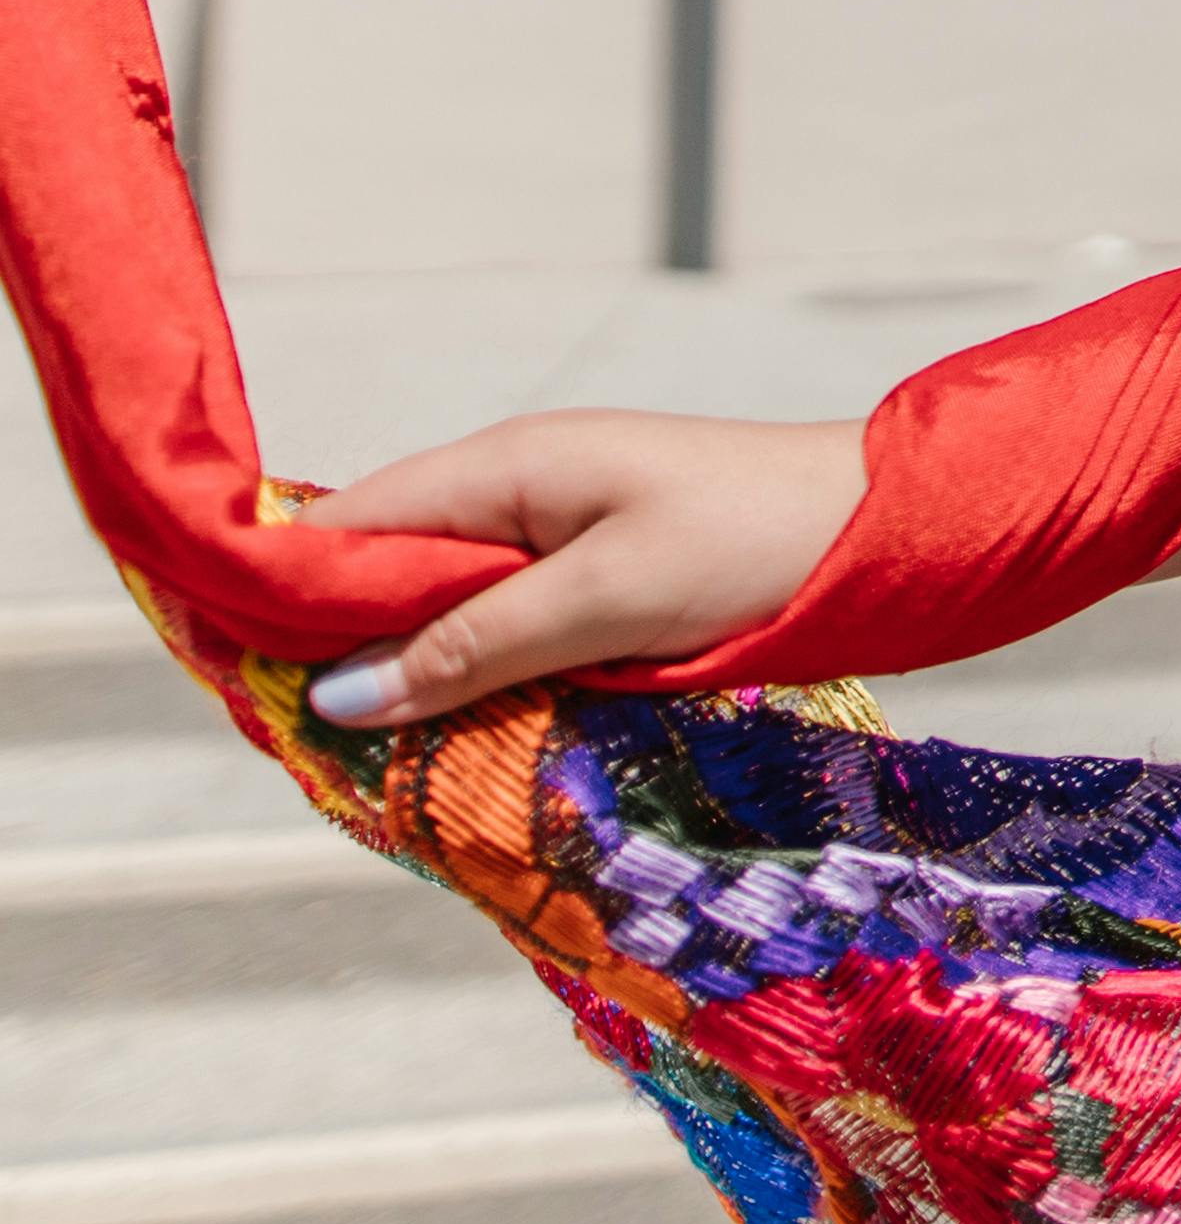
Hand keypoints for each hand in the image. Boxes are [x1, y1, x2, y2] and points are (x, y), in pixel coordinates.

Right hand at [287, 408, 870, 725]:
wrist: (898, 528)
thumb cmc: (762, 546)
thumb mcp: (611, 598)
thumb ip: (478, 643)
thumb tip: (342, 694)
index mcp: (508, 468)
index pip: (351, 524)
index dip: (286, 594)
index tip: (237, 679)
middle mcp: (520, 491)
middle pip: (388, 571)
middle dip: (345, 649)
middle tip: (308, 745)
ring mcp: (563, 534)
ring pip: (444, 608)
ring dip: (414, 672)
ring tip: (375, 756)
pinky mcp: (604, 578)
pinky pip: (506, 626)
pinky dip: (477, 674)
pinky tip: (462, 730)